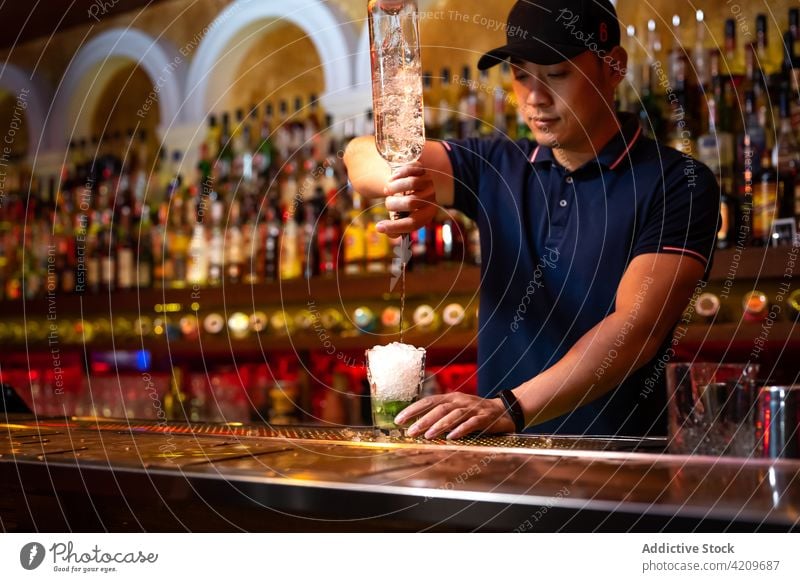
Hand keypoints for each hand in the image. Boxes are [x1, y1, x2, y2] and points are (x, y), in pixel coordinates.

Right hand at [377, 162, 437, 236]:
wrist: (407, 184)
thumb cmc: (403, 204)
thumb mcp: (399, 217)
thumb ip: (394, 227)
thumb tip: (386, 231)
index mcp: (427, 214)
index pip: (413, 223)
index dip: (395, 226)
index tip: (378, 227)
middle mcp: (431, 198)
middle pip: (411, 203)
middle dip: (392, 204)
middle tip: (387, 202)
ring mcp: (428, 182)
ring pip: (411, 184)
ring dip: (393, 188)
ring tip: (387, 190)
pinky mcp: (423, 169)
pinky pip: (409, 169)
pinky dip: (397, 174)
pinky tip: (392, 179)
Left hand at [395, 392, 515, 439]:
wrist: (505, 410)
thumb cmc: (475, 412)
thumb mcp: (457, 409)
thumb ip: (440, 414)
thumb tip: (417, 425)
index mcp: (451, 398)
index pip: (428, 401)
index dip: (413, 409)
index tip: (399, 420)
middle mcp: (460, 401)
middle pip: (439, 408)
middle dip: (423, 420)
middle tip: (410, 431)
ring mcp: (473, 408)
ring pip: (454, 415)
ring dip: (439, 425)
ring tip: (427, 435)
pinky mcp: (485, 418)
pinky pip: (472, 423)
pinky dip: (461, 429)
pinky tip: (452, 437)